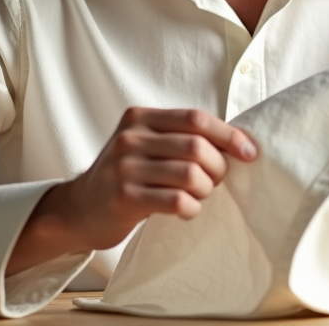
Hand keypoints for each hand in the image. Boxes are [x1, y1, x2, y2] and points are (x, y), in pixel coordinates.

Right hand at [30, 107, 257, 252]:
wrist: (78, 209)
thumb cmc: (124, 176)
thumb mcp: (144, 144)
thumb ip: (179, 137)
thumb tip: (237, 142)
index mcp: (140, 117)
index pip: (195, 119)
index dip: (228, 135)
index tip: (250, 152)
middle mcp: (130, 137)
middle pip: (196, 146)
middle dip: (218, 167)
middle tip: (216, 181)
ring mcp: (125, 167)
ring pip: (190, 174)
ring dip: (206, 190)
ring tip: (199, 195)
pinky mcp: (124, 198)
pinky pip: (177, 201)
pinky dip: (191, 208)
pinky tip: (186, 210)